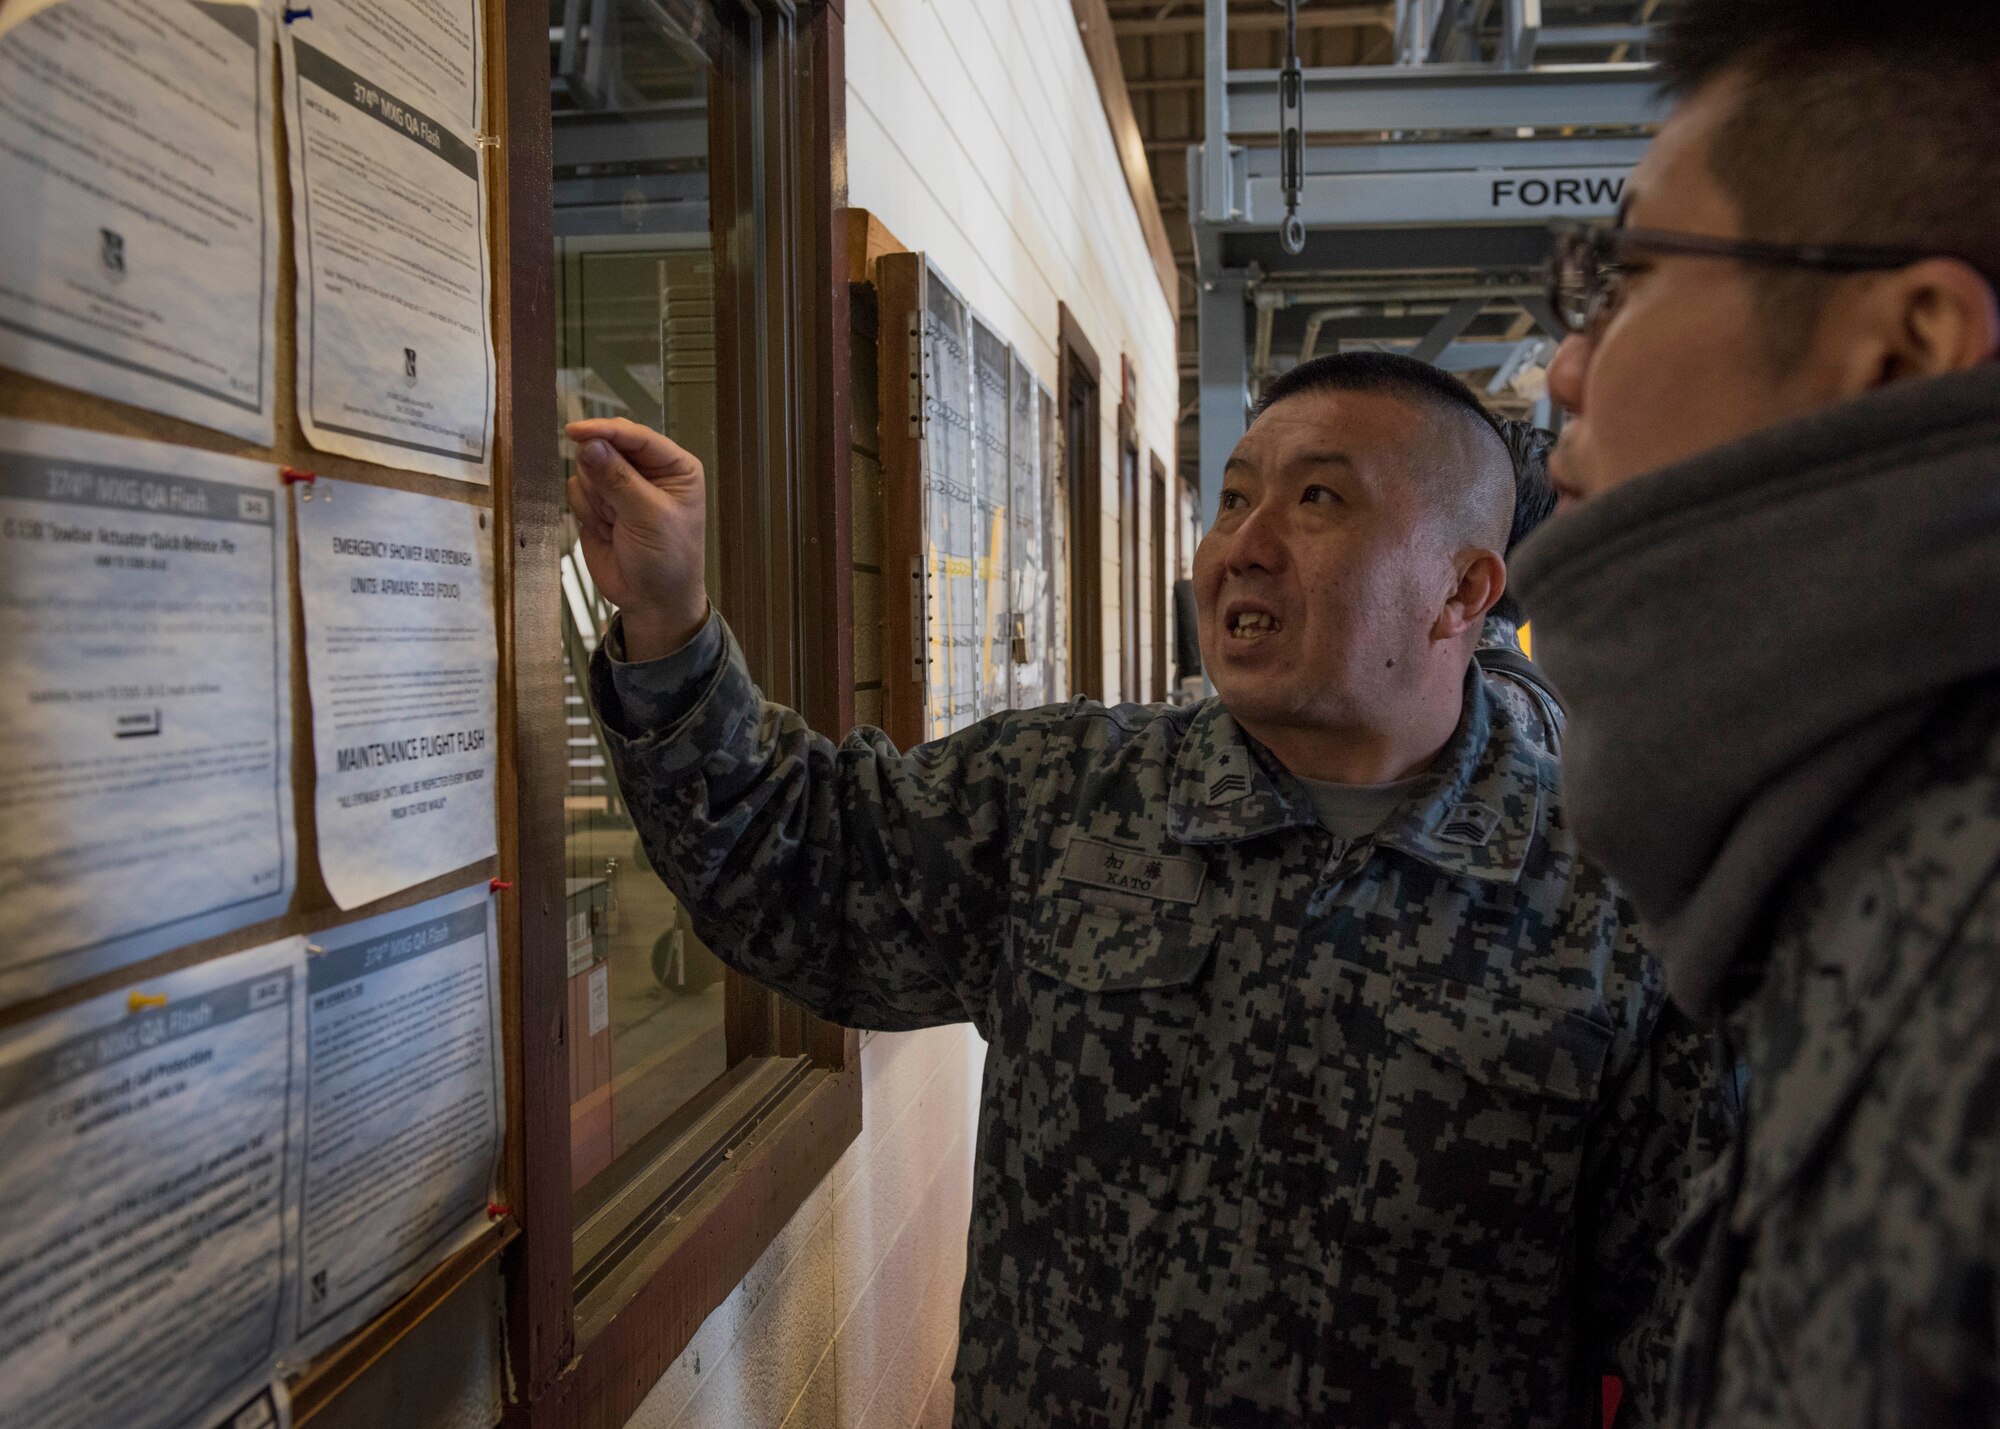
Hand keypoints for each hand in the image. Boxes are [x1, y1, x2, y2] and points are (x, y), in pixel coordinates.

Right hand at [565, 418, 709, 660]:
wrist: (652, 601)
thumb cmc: (668, 561)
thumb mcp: (649, 518)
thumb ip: (619, 479)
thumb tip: (589, 444)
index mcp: (674, 466)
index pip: (636, 435)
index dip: (605, 431)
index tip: (576, 432)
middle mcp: (647, 470)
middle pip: (605, 447)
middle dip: (603, 478)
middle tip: (618, 512)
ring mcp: (620, 485)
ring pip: (586, 469)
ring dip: (596, 501)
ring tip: (618, 526)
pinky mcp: (598, 503)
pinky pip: (576, 491)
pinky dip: (587, 513)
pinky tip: (607, 532)